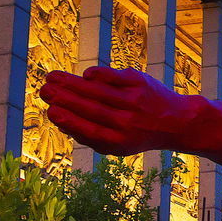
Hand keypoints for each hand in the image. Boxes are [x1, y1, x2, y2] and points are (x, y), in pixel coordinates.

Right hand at [39, 67, 191, 156]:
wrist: (176, 122)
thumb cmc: (136, 133)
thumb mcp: (117, 145)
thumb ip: (90, 137)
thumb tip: (59, 121)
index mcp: (120, 142)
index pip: (90, 131)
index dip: (69, 121)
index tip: (50, 111)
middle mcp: (129, 123)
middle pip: (92, 109)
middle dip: (65, 98)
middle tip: (44, 90)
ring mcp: (136, 102)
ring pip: (100, 91)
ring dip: (73, 83)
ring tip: (52, 77)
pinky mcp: (142, 84)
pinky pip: (115, 77)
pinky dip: (98, 75)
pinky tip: (85, 75)